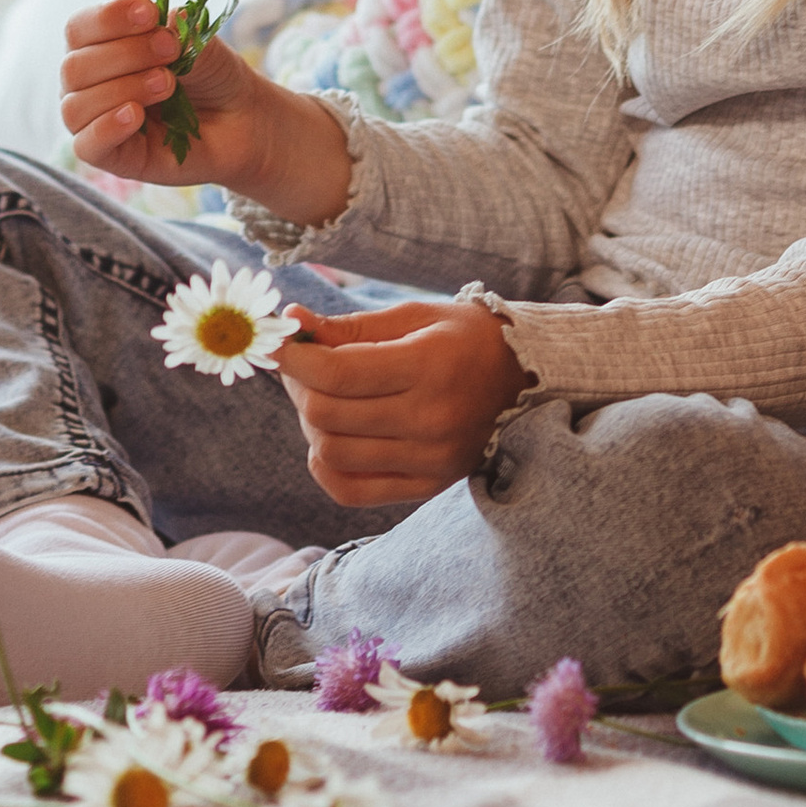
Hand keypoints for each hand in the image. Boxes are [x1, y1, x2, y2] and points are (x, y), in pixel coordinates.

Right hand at [61, 0, 344, 207]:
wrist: (242, 118)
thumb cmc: (211, 74)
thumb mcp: (198, 43)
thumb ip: (175, 30)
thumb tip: (163, 18)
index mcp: (100, 47)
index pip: (79, 29)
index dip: (108, 17)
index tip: (149, 12)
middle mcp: (90, 84)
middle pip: (74, 67)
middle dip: (125, 53)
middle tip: (170, 51)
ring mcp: (97, 122)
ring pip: (77, 106)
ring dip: (123, 88)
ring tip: (167, 84)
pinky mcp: (113, 157)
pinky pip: (87, 146)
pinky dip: (107, 127)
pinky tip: (136, 115)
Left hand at [277, 300, 523, 506]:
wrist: (526, 381)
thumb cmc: (465, 338)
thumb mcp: (414, 316)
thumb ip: (350, 326)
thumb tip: (291, 322)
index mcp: (430, 366)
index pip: (337, 372)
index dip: (294, 358)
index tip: (279, 342)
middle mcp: (431, 419)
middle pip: (326, 416)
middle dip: (298, 386)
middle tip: (301, 366)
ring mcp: (430, 460)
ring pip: (331, 453)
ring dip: (311, 424)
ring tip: (322, 397)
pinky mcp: (426, 486)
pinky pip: (349, 490)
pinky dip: (325, 465)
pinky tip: (332, 437)